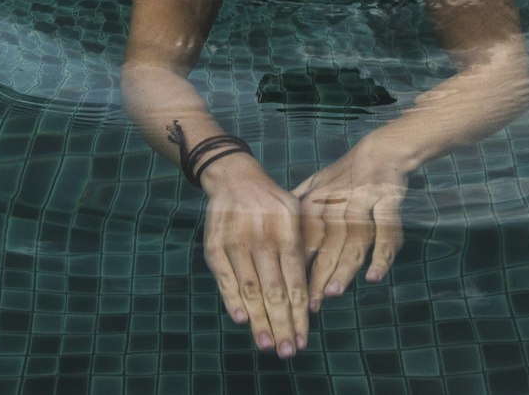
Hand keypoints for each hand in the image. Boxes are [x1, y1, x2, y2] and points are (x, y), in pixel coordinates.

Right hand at [202, 154, 308, 358]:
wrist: (234, 177)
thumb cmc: (271, 201)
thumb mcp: (295, 212)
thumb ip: (303, 248)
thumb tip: (313, 294)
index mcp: (286, 230)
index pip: (295, 279)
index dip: (299, 312)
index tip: (304, 338)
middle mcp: (262, 236)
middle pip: (274, 289)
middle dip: (282, 324)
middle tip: (288, 351)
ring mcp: (236, 241)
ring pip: (250, 288)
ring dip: (259, 320)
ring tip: (268, 345)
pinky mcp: (214, 245)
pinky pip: (224, 277)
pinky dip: (232, 299)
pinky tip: (242, 319)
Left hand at [292, 138, 407, 309]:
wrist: (381, 150)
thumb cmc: (346, 175)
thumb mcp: (316, 184)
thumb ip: (297, 204)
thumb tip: (270, 225)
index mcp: (317, 201)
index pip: (304, 237)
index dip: (297, 265)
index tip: (291, 293)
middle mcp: (337, 202)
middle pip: (327, 242)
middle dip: (318, 274)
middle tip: (311, 304)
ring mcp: (363, 201)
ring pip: (353, 239)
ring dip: (344, 266)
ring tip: (334, 292)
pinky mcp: (387, 201)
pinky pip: (386, 231)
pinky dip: (382, 255)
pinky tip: (373, 276)